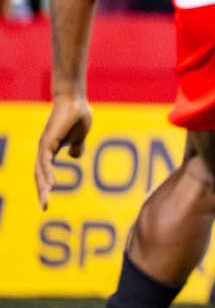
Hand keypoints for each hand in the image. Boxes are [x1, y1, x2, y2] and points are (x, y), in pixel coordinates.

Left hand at [37, 94, 91, 209]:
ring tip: (46, 201)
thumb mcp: (80, 135)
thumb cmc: (77, 114)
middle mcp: (44, 149)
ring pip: (40, 171)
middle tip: (45, 208)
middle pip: (39, 175)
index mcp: (51, 149)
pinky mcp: (48, 142)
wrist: (75, 99)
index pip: (45, 171)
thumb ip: (77, 146)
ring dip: (42, 187)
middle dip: (42, 192)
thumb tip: (74, 156)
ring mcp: (44, 145)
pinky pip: (45, 162)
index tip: (48, 201)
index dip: (45, 185)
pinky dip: (46, 175)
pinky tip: (50, 186)